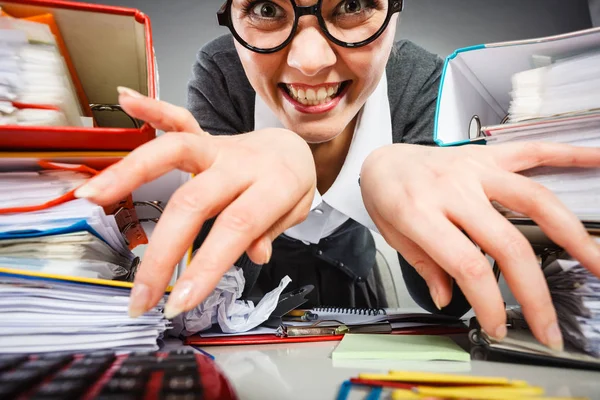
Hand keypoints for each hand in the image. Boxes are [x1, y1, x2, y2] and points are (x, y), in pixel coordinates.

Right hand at [76, 87, 315, 318]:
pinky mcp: (204, 137)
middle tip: (139, 295)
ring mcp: (219, 146)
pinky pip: (179, 119)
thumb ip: (271, 230)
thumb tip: (254, 254)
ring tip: (92, 197)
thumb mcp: (294, 212)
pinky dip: (153, 109)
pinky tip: (126, 99)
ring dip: (131, 172)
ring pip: (174, 151)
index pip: (236, 227)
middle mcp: (241, 163)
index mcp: (272, 185)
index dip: (206, 267)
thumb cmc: (291, 185)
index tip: (179, 303)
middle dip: (162, 251)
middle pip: (194, 201)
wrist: (293, 146)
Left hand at [360, 142, 599, 349]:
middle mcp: (453, 189)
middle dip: (534, 291)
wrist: (382, 158)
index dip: (488, 302)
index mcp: (420, 213)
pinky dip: (569, 154)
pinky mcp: (487, 155)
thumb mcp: (393, 237)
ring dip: (572, 234)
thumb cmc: (385, 197)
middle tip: (551, 327)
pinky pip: (531, 152)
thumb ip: (425, 266)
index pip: (467, 264)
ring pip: (533, 199)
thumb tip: (448, 300)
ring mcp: (474, 169)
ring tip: (597, 265)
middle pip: (507, 242)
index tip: (498, 327)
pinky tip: (599, 160)